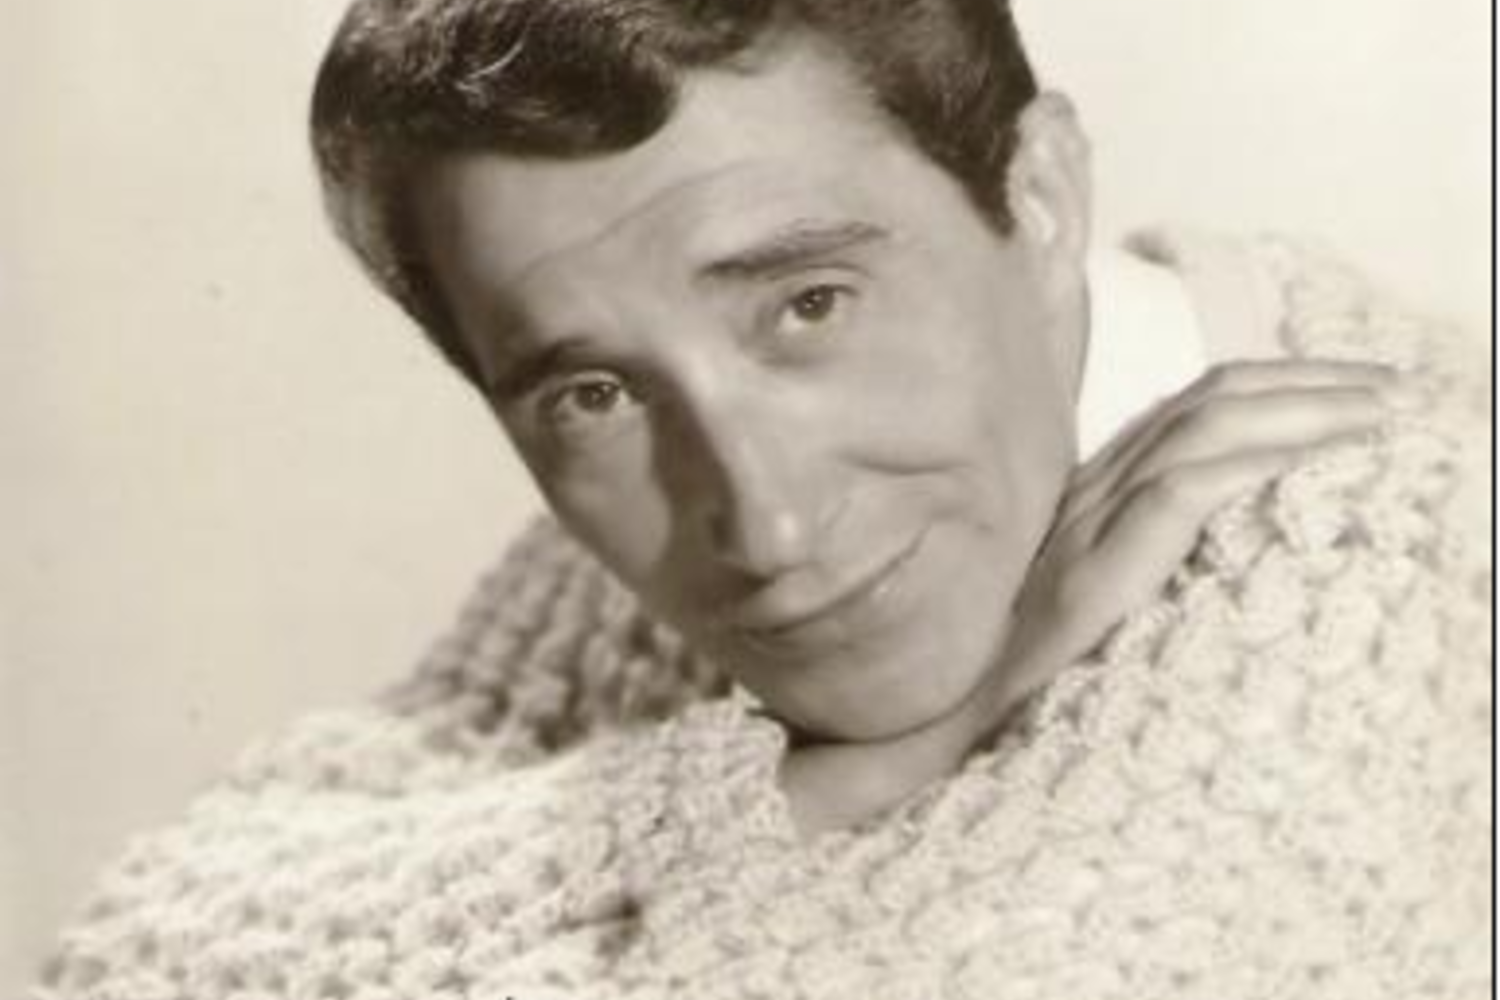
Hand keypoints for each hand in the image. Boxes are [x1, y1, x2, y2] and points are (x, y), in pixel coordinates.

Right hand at [975, 358, 1400, 728]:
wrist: (946, 714)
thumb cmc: (1018, 670)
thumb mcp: (1088, 594)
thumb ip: (1141, 552)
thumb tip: (1224, 535)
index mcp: (1095, 491)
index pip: (1192, 405)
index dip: (1277, 382)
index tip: (1356, 388)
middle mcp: (1092, 491)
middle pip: (1210, 399)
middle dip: (1310, 380)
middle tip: (1396, 386)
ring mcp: (1086, 525)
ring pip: (1204, 431)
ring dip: (1302, 413)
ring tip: (1379, 413)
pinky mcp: (1091, 572)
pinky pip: (1181, 493)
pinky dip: (1252, 465)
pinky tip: (1310, 458)